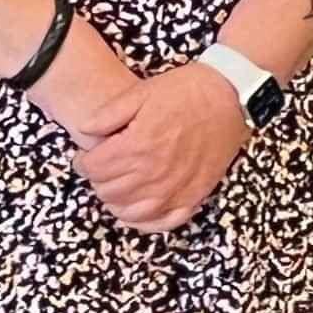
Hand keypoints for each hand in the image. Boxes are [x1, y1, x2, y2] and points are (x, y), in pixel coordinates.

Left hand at [71, 64, 251, 233]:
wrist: (229, 94)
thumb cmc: (185, 91)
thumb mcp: (141, 92)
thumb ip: (108, 113)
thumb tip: (83, 129)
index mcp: (138, 145)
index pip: (94, 169)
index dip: (83, 162)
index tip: (86, 156)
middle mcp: (155, 173)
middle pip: (109, 192)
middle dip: (98, 181)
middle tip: (102, 168)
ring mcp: (176, 188)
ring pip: (132, 212)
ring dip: (117, 203)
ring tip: (116, 188)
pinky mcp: (195, 194)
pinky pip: (165, 221)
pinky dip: (147, 222)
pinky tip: (139, 211)